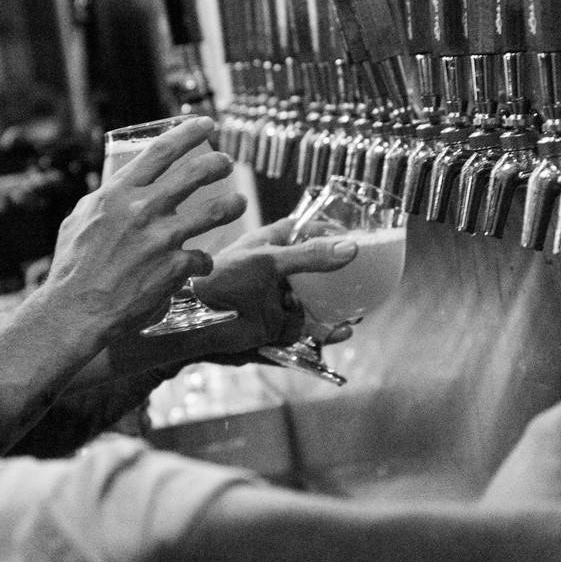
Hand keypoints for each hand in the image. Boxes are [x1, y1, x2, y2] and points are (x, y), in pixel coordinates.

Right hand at [39, 117, 246, 351]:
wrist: (75, 311)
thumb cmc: (73, 268)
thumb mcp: (81, 219)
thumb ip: (108, 199)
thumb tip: (123, 184)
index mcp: (118, 193)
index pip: (160, 151)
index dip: (188, 133)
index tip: (206, 124)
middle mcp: (143, 210)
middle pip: (195, 173)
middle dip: (218, 163)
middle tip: (227, 163)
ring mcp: (161, 238)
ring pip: (214, 210)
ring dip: (232, 205)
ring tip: (240, 203)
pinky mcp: (175, 267)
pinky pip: (202, 258)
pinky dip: (202, 262)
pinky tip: (199, 266)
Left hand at [192, 217, 357, 357]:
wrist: (193, 320)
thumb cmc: (222, 278)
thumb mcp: (269, 260)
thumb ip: (311, 256)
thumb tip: (351, 249)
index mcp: (273, 243)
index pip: (307, 230)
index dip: (329, 230)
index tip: (356, 234)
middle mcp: (278, 271)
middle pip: (317, 270)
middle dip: (339, 274)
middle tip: (367, 275)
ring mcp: (278, 299)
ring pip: (316, 302)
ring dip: (336, 306)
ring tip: (359, 308)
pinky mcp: (276, 326)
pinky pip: (307, 329)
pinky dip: (325, 332)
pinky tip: (342, 331)